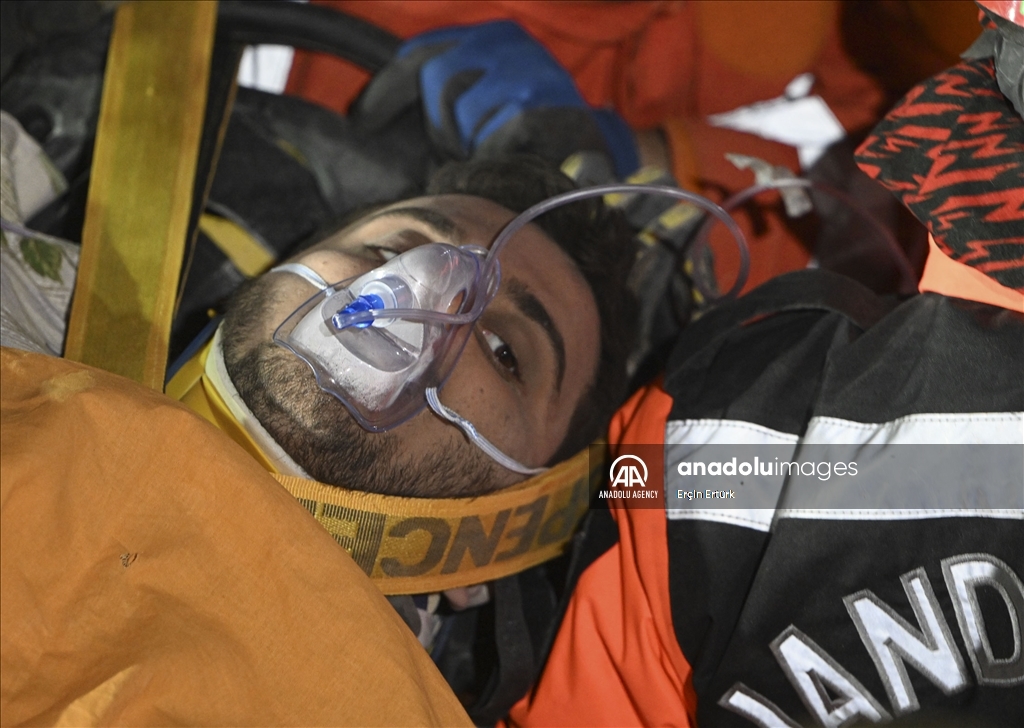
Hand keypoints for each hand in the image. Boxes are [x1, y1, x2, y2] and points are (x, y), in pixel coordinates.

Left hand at [356, 20, 637, 176]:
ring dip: (471, 143)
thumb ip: (437, 101)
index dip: (386, 90)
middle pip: (440, 78)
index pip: (423, 53)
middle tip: (461, 150)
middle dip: (442, 124)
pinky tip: (515, 158)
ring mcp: (527, 70)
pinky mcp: (541, 105)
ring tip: (494, 153)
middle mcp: (509, 42)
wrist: (590, 164)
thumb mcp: (476, 111)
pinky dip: (496, 156)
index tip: (363, 122)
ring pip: (464, 109)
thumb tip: (360, 118)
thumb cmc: (525, 142)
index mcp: (490, 37)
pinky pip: (492, 137)